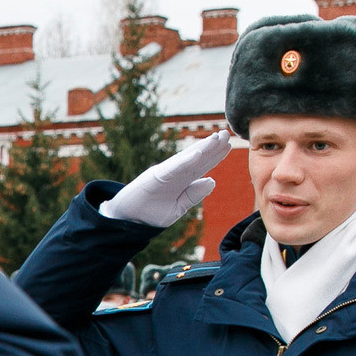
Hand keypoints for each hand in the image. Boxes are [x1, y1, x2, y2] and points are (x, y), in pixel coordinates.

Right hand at [97, 129, 231, 227]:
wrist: (126, 221)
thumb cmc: (150, 214)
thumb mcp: (178, 208)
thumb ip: (193, 195)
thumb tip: (212, 181)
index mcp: (181, 181)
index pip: (201, 166)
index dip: (215, 155)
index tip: (228, 144)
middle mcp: (174, 174)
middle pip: (196, 159)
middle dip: (212, 146)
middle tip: (226, 133)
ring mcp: (164, 174)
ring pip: (186, 159)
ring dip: (202, 148)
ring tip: (216, 138)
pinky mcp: (154, 178)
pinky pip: (172, 169)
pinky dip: (184, 161)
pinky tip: (197, 153)